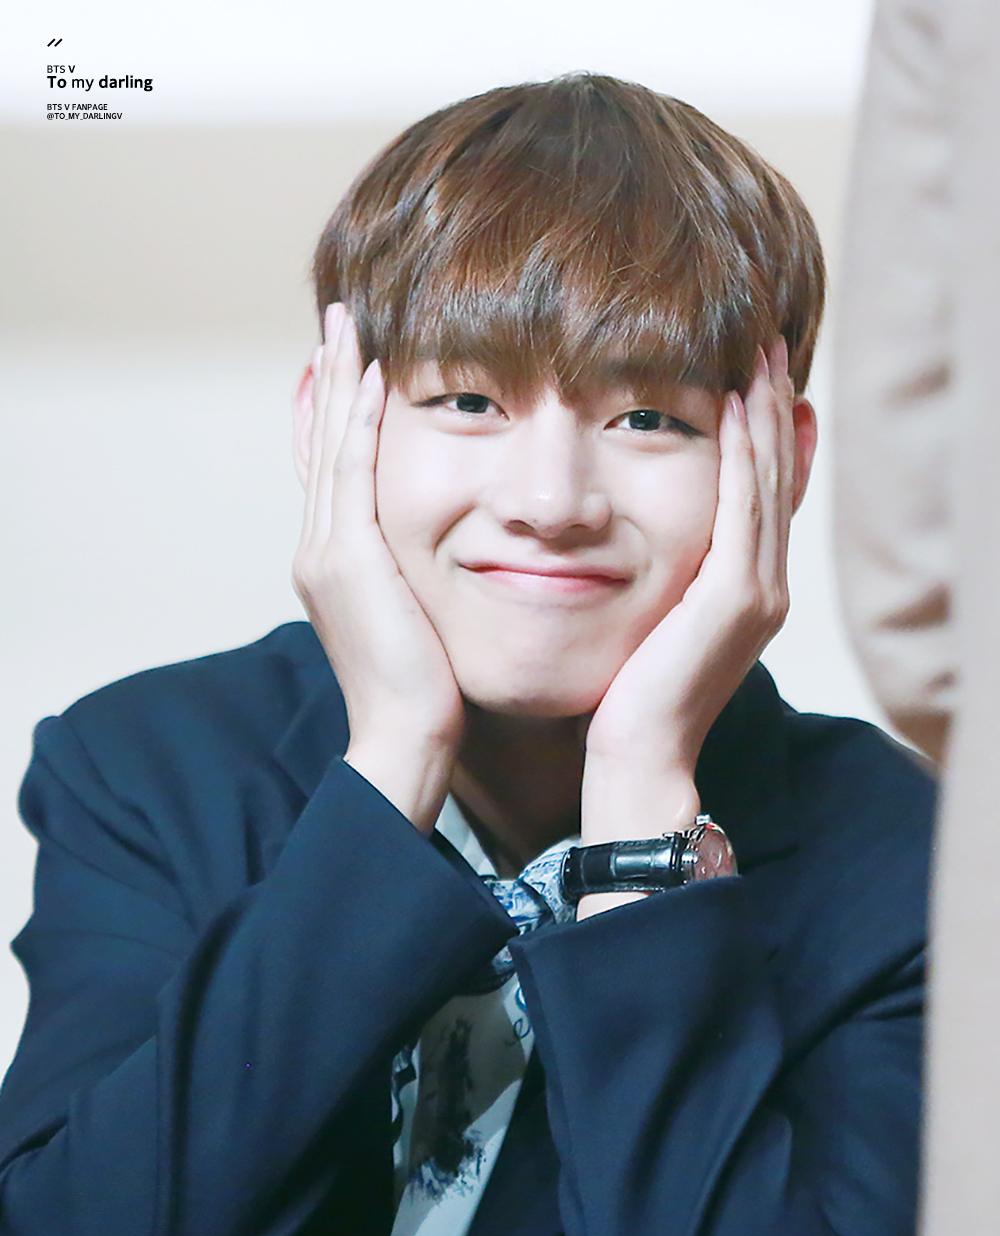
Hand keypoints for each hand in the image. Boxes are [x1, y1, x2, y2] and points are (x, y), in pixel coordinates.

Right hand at [292, 304, 465, 761]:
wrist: (406, 741)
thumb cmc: (429, 694)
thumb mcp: (422, 620)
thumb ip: (422, 576)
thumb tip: (464, 550)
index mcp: (336, 563)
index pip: (335, 467)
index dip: (340, 411)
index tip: (354, 361)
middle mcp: (319, 551)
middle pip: (322, 443)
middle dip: (331, 379)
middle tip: (339, 321)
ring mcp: (326, 555)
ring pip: (331, 447)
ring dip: (340, 382)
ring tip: (347, 326)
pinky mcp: (348, 562)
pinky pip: (353, 474)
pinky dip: (360, 423)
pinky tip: (375, 376)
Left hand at [583, 338, 799, 785]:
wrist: (637, 759)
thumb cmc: (624, 698)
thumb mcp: (644, 621)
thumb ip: (652, 576)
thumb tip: (619, 539)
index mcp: (744, 589)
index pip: (761, 491)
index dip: (762, 430)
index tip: (751, 374)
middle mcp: (764, 585)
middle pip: (776, 474)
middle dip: (773, 405)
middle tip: (767, 342)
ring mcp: (758, 591)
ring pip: (769, 479)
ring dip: (766, 411)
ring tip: (759, 352)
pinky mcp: (738, 599)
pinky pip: (747, 505)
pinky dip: (744, 450)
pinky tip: (734, 402)